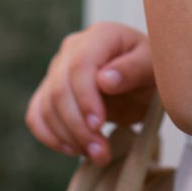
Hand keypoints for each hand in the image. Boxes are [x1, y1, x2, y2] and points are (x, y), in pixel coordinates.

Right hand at [26, 22, 155, 164]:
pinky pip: (37, 114)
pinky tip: (74, 149)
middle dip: (78, 126)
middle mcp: (73, 48)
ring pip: (47, 106)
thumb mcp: (154, 68)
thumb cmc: (153, 70)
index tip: (99, 125)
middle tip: (101, 152)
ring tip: (97, 155)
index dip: (85, 98)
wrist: (145, 81)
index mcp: (100, 35)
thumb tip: (104, 80)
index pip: (80, 66)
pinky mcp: (50, 92)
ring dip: (68, 136)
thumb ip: (133, 69)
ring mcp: (58, 70)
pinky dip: (50, 136)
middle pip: (60, 89)